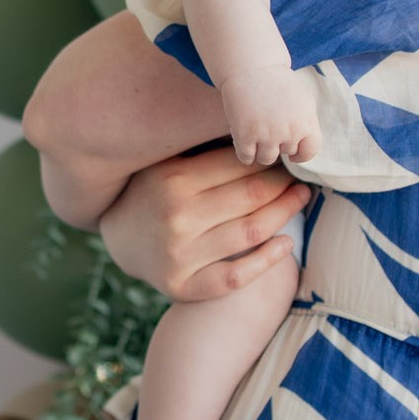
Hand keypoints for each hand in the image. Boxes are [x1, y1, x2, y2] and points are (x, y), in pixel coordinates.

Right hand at [98, 146, 311, 305]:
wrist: (118, 238)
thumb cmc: (152, 191)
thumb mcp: (168, 161)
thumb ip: (206, 151)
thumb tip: (262, 133)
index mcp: (172, 179)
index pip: (240, 165)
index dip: (271, 161)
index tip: (285, 158)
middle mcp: (176, 217)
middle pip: (252, 196)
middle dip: (284, 185)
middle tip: (300, 179)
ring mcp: (179, 255)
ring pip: (252, 232)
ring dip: (285, 214)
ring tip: (300, 200)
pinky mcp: (181, 286)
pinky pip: (235, 276)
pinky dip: (267, 260)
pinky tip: (285, 244)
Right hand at [220, 69, 321, 167]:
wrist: (251, 67)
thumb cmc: (276, 82)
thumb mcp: (302, 101)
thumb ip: (306, 124)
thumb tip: (302, 148)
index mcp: (306, 122)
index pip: (310, 151)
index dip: (301, 154)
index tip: (293, 154)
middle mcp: (289, 131)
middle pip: (285, 152)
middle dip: (278, 142)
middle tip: (268, 124)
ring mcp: (267, 135)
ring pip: (266, 158)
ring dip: (260, 150)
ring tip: (255, 134)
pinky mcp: (245, 136)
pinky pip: (246, 157)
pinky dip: (244, 152)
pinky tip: (242, 138)